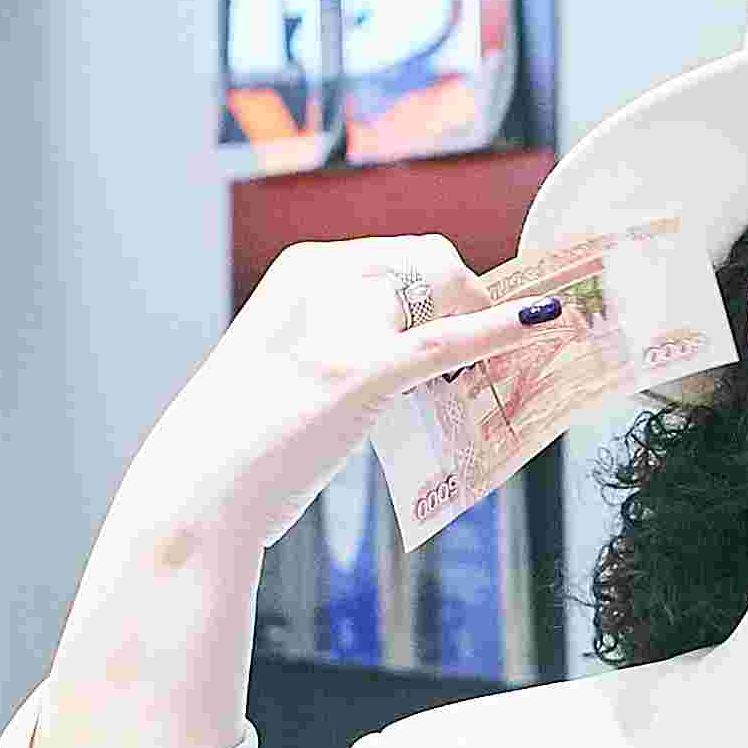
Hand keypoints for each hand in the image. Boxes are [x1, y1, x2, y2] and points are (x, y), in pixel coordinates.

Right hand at [105, 234, 566, 559]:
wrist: (199, 493)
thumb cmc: (243, 441)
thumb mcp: (287, 362)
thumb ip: (341, 339)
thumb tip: (412, 350)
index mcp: (302, 269)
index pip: (404, 254)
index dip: (451, 289)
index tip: (474, 322)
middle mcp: (321, 280)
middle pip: (434, 264)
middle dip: (474, 301)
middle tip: (493, 354)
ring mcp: (340, 325)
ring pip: (447, 297)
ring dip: (487, 324)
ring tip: (499, 372)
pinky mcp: (359, 374)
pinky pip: (448, 342)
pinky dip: (504, 330)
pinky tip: (547, 322)